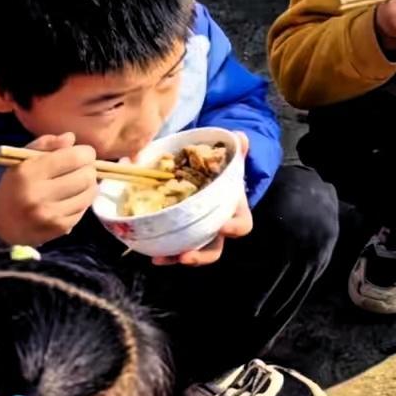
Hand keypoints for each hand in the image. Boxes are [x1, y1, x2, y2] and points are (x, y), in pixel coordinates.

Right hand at [0, 132, 97, 245]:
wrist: (0, 223)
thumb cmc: (15, 185)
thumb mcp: (23, 159)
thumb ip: (46, 144)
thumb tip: (71, 138)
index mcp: (30, 173)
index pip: (76, 158)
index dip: (85, 153)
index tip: (82, 153)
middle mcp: (39, 196)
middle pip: (86, 176)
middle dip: (89, 169)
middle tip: (82, 168)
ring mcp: (50, 215)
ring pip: (89, 194)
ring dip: (88, 185)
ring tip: (78, 182)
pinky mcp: (58, 229)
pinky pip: (84, 210)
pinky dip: (82, 201)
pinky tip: (72, 198)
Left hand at [150, 134, 251, 266]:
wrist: (209, 178)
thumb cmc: (221, 172)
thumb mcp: (229, 160)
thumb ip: (236, 148)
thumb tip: (239, 135)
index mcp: (233, 211)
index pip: (242, 225)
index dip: (234, 228)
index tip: (222, 227)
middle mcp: (217, 228)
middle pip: (214, 250)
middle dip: (201, 256)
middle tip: (187, 255)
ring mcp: (198, 235)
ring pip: (192, 254)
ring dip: (177, 258)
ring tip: (162, 259)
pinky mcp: (182, 236)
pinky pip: (175, 249)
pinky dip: (165, 253)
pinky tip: (153, 254)